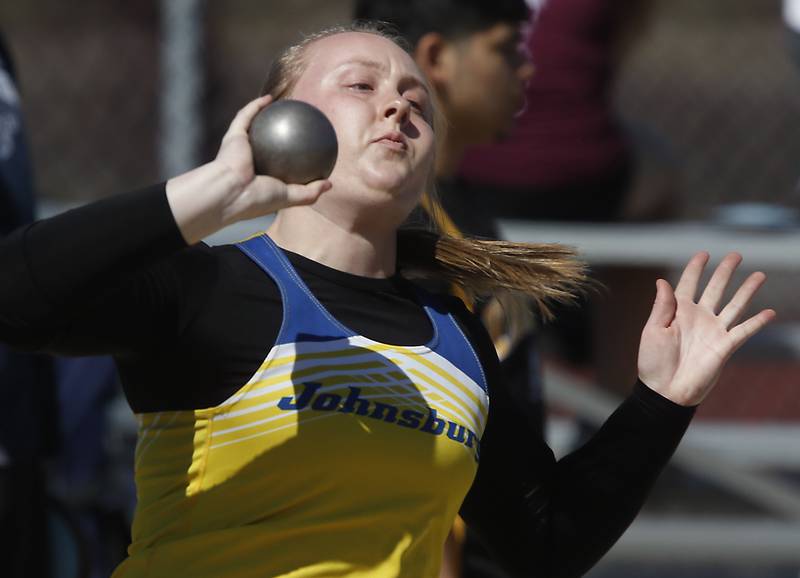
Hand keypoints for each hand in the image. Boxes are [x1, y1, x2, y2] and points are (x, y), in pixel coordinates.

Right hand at [167, 95, 330, 243]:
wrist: (231, 192)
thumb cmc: (259, 198)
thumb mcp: (291, 198)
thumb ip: (311, 192)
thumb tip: (331, 184)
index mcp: (262, 177)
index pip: (280, 164)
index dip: (294, 155)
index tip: (310, 148)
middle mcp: (251, 161)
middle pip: (268, 142)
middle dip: (281, 131)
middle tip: (298, 124)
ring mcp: (240, 148)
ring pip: (254, 125)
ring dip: (266, 113)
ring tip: (284, 105)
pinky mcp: (233, 136)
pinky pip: (245, 116)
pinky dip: (256, 105)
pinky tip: (270, 97)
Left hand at [637, 252, 775, 405]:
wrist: (666, 390)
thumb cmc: (653, 362)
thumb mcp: (653, 331)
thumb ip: (661, 306)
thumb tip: (662, 281)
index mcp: (678, 311)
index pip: (688, 284)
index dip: (695, 268)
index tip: (703, 254)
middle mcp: (698, 317)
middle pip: (715, 289)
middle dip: (725, 271)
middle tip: (736, 255)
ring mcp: (713, 331)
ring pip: (734, 305)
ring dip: (746, 290)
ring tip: (758, 275)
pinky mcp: (725, 346)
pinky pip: (744, 331)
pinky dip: (757, 322)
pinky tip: (769, 312)